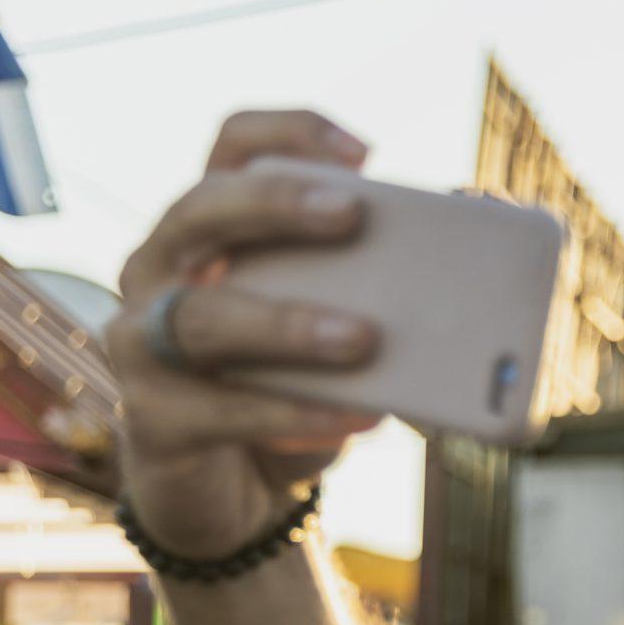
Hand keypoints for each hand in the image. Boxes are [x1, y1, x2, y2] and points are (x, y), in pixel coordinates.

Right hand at [107, 109, 384, 557]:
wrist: (238, 491)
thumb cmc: (298, 388)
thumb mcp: (344, 333)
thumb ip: (389, 286)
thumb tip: (482, 231)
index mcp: (214, 229)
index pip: (233, 147)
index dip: (288, 133)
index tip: (363, 151)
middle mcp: (161, 268)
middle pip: (202, 210)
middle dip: (276, 204)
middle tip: (353, 212)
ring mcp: (140, 342)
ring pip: (201, 317)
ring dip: (287, 323)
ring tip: (365, 338)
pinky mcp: (152, 420)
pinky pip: (220, 410)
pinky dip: (293, 412)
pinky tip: (359, 416)